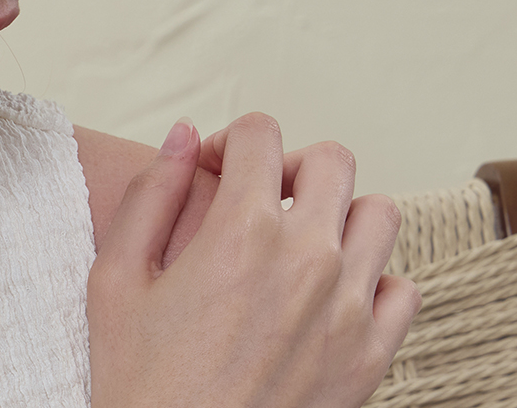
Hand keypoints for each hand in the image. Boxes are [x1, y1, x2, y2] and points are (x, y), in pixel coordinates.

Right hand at [87, 112, 419, 407]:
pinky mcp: (371, 357)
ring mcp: (348, 309)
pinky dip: (372, 279)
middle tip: (259, 196)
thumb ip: (152, 193)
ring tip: (299, 240)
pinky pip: (401, 288)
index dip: (230, 140)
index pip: (260, 132)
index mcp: (243, 231)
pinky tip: (328, 294)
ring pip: (379, 215)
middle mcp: (308, 259)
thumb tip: (184, 136)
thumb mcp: (115, 277)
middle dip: (289, 164)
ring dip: (339, 214)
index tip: (213, 170)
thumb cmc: (142, 382)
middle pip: (332, 160)